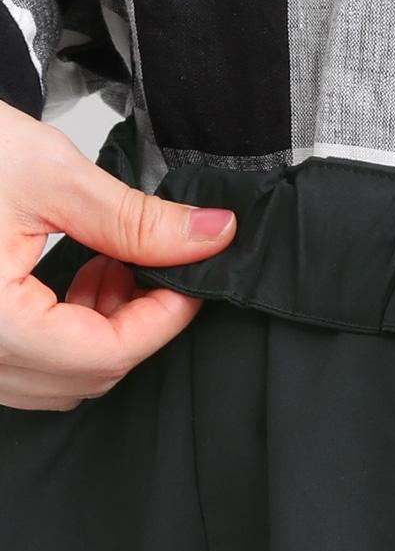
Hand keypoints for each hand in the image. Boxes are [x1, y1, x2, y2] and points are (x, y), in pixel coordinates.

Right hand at [0, 99, 236, 411]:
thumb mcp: (47, 173)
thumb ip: (135, 220)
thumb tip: (210, 237)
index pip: (107, 353)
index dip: (164, 319)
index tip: (192, 281)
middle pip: (87, 373)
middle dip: (134, 324)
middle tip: (153, 268)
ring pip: (60, 377)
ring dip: (101, 331)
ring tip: (110, 265)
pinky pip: (28, 366)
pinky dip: (65, 334)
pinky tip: (74, 281)